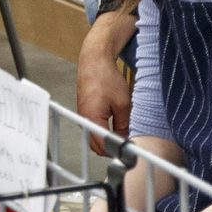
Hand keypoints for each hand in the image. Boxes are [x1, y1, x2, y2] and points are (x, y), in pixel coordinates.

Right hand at [77, 10, 136, 153]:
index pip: (102, 146)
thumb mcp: (123, 104)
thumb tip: (126, 139)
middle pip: (96, 145)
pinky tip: (116, 127)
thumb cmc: (106, 77)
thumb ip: (124, 125)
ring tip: (123, 135)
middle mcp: (83, 120)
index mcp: (92, 119)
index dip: (116, 151)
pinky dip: (103, 131)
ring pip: (94, 137)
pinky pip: (93, 128)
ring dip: (107, 139)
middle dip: (111, 148)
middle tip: (128, 145)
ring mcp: (82, 116)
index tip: (129, 150)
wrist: (94, 61)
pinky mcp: (84, 111)